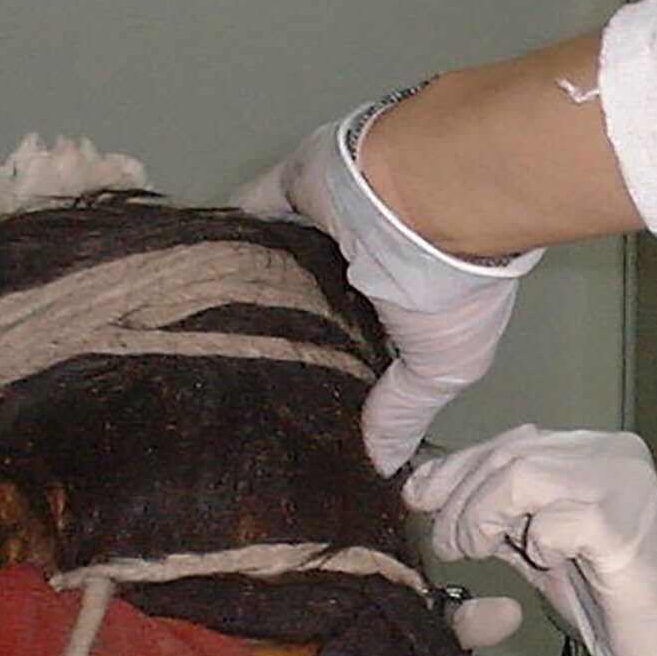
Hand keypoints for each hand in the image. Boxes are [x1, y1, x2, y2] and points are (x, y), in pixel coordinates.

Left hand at [236, 103, 542, 473]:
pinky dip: (235, 225)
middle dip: (287, 328)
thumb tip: (380, 469)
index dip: (331, 367)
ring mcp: (331, 223)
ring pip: (283, 256)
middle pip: (314, 300)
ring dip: (258, 279)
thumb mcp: (441, 369)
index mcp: (406, 303)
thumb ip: (402, 412)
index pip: (359, 340)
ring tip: (213, 327)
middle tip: (244, 371)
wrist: (433, 199)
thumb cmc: (451, 290)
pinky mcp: (297, 186)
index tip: (296, 404)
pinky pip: (255, 205)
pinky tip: (205, 257)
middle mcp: (367, 262)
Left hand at [406, 427, 656, 655]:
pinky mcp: (624, 526)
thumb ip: (499, 515)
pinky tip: (544, 562)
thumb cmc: (609, 599)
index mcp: (594, 450)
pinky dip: (534, 543)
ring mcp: (623, 484)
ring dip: (482, 517)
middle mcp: (612, 453)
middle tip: (450, 544)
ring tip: (475, 552)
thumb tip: (431, 492)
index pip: (510, 441)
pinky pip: (552, 520)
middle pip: (507, 453)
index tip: (418, 498)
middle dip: (461, 498)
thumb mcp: (540, 545)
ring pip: (521, 475)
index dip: (455, 467)